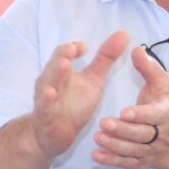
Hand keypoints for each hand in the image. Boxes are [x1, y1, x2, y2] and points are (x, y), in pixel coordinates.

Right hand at [24, 32, 129, 160]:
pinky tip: (52, 93)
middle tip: (72, 48)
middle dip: (63, 55)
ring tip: (65, 64)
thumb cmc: (73, 105)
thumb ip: (106, 58)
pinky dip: (46, 100)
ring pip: (48, 83)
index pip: (65, 53)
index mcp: (62, 71)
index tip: (84, 46)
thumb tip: (123, 34)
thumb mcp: (93, 80)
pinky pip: (44, 107)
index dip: (73, 48)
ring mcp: (46, 98)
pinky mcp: (44, 116)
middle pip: (55, 65)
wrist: (55, 135)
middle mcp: (51, 81)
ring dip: (55, 74)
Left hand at [93, 45, 168, 168]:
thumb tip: (137, 49)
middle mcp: (159, 134)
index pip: (155, 115)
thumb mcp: (162, 84)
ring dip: (116, 145)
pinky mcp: (140, 161)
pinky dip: (112, 160)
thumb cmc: (162, 106)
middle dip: (123, 130)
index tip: (124, 111)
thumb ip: (149, 68)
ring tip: (98, 137)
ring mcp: (150, 150)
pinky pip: (127, 163)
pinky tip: (96, 155)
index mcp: (165, 113)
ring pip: (134, 150)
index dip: (141, 114)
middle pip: (142, 134)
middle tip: (104, 123)